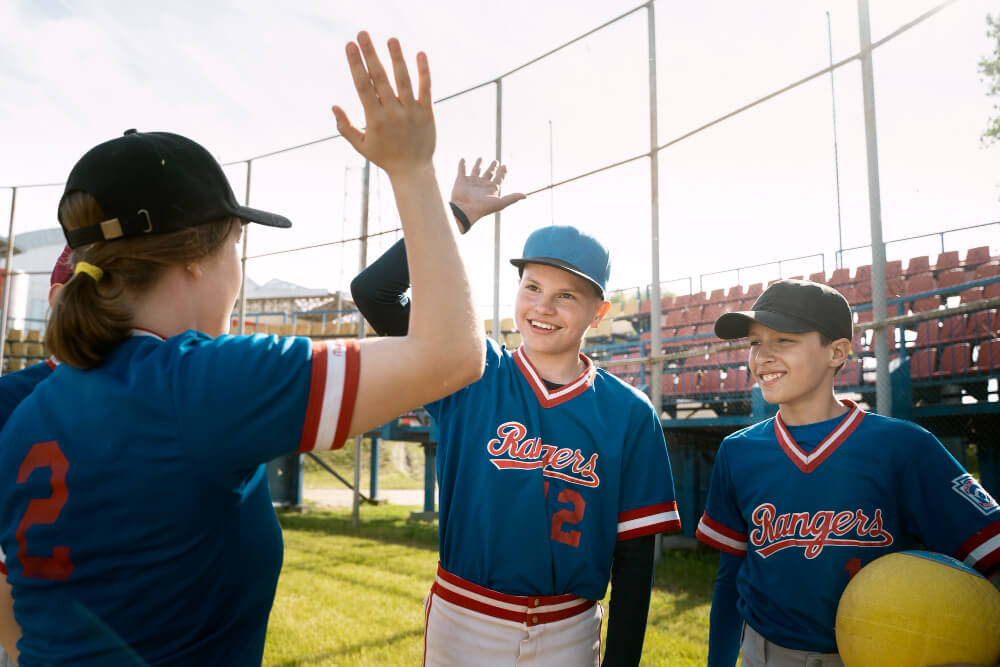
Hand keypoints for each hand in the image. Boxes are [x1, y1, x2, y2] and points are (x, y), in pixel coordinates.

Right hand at [332, 32, 434, 176]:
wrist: (413, 171)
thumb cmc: (385, 157)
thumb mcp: (361, 146)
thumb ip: (345, 127)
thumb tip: (334, 106)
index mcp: (374, 119)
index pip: (363, 86)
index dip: (355, 64)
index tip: (349, 46)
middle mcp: (393, 112)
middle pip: (380, 78)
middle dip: (370, 54)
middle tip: (363, 34)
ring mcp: (411, 111)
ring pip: (403, 80)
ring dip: (397, 58)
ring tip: (391, 39)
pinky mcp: (427, 112)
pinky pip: (426, 88)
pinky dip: (424, 71)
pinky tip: (420, 54)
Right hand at [449, 158, 525, 227]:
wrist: (465, 210)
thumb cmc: (483, 208)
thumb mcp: (500, 203)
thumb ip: (512, 198)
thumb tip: (525, 196)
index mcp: (491, 189)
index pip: (499, 179)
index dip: (503, 173)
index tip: (505, 166)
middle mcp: (482, 185)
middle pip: (489, 174)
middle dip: (492, 167)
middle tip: (496, 161)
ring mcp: (471, 182)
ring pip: (476, 170)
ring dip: (478, 164)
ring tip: (481, 158)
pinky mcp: (461, 180)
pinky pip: (461, 170)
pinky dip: (462, 165)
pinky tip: (463, 159)